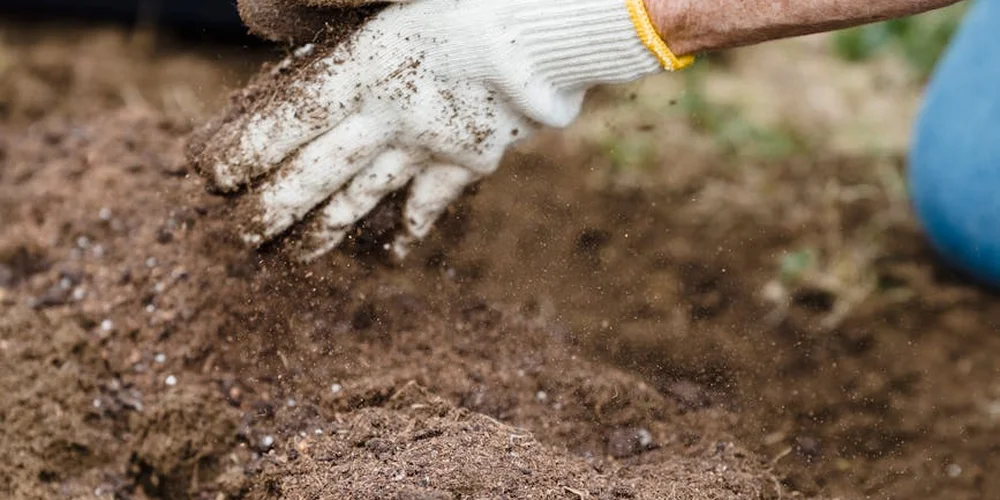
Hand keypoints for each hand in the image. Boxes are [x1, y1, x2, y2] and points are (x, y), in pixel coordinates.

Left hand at [190, 0, 674, 260]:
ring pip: (365, 197)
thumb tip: (258, 21)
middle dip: (275, 209)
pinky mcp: (468, 160)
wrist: (551, 27)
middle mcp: (389, 114)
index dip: (249, 151)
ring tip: (293, 258)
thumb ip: (329, 18)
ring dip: (326, 230)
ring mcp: (429, 145)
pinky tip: (392, 254)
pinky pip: (430, 203)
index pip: (291, 118)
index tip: (215, 177)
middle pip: (319, 173)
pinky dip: (409, 230)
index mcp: (366, 66)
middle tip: (240, 237)